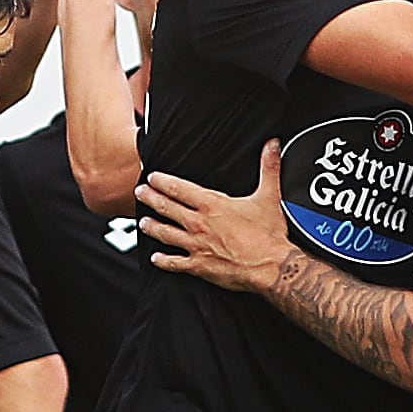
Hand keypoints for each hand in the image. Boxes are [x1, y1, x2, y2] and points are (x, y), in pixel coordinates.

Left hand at [140, 142, 296, 296]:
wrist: (271, 267)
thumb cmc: (269, 234)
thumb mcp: (269, 196)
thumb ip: (268, 167)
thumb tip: (273, 144)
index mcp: (212, 204)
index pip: (179, 188)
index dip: (162, 181)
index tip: (152, 177)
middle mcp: (199, 223)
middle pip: (166, 208)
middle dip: (150, 199)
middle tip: (139, 192)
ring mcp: (196, 245)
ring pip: (166, 233)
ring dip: (152, 227)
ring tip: (142, 223)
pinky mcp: (199, 266)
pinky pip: (175, 263)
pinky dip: (163, 260)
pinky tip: (156, 258)